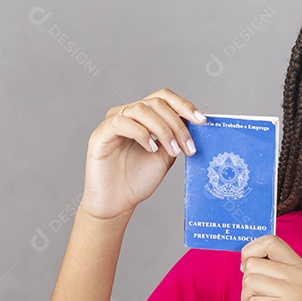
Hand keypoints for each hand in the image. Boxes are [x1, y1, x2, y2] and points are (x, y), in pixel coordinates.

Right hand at [81, 88, 204, 219]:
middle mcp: (128, 115)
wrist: (118, 202)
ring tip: (173, 150)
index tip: (201, 120)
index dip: (184, 105)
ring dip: (163, 129)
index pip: (163, 98)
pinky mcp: (101, 134)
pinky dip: (141, 133)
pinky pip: (121, 122)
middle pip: (156, 103)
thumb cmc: (138, 180)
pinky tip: (151, 148)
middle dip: (177, 124)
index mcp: (143, 117)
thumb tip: (194, 125)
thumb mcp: (165, 157)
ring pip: (141, 109)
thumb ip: (176, 138)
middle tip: (187, 146)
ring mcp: (113, 122)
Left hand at [240, 234, 301, 300]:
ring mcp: (299, 292)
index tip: (248, 270)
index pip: (269, 241)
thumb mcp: (284, 293)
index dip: (250, 252)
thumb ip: (269, 274)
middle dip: (247, 289)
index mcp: (301, 267)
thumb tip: (245, 260)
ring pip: (249, 285)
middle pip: (252, 266)